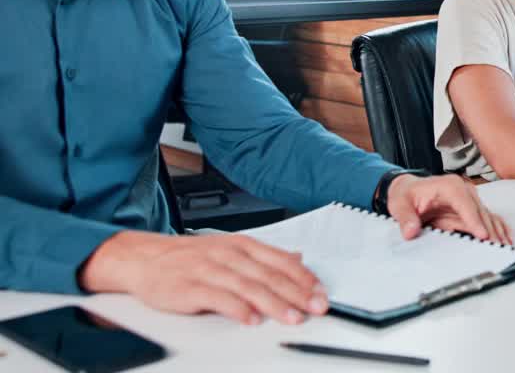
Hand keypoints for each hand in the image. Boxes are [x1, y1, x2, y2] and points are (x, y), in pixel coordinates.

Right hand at [80, 230, 328, 324]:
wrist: (144, 257)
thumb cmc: (189, 257)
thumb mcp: (231, 249)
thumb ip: (264, 257)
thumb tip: (298, 259)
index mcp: (242, 245)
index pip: (280, 261)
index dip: (303, 278)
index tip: (321, 293)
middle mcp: (228, 255)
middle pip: (269, 275)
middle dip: (297, 293)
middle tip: (316, 307)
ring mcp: (209, 270)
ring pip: (248, 287)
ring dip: (274, 304)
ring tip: (292, 317)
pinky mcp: (189, 288)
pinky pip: (217, 298)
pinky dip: (236, 309)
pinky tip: (251, 319)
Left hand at [386, 173, 511, 244]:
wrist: (409, 190)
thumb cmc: (407, 195)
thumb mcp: (399, 204)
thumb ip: (406, 218)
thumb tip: (411, 231)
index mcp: (449, 186)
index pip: (465, 203)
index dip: (474, 220)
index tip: (482, 235)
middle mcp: (464, 191)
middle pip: (480, 211)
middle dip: (489, 230)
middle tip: (496, 247)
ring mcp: (470, 200)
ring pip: (487, 216)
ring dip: (497, 232)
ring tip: (504, 247)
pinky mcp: (471, 210)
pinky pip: (487, 219)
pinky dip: (497, 229)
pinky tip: (505, 239)